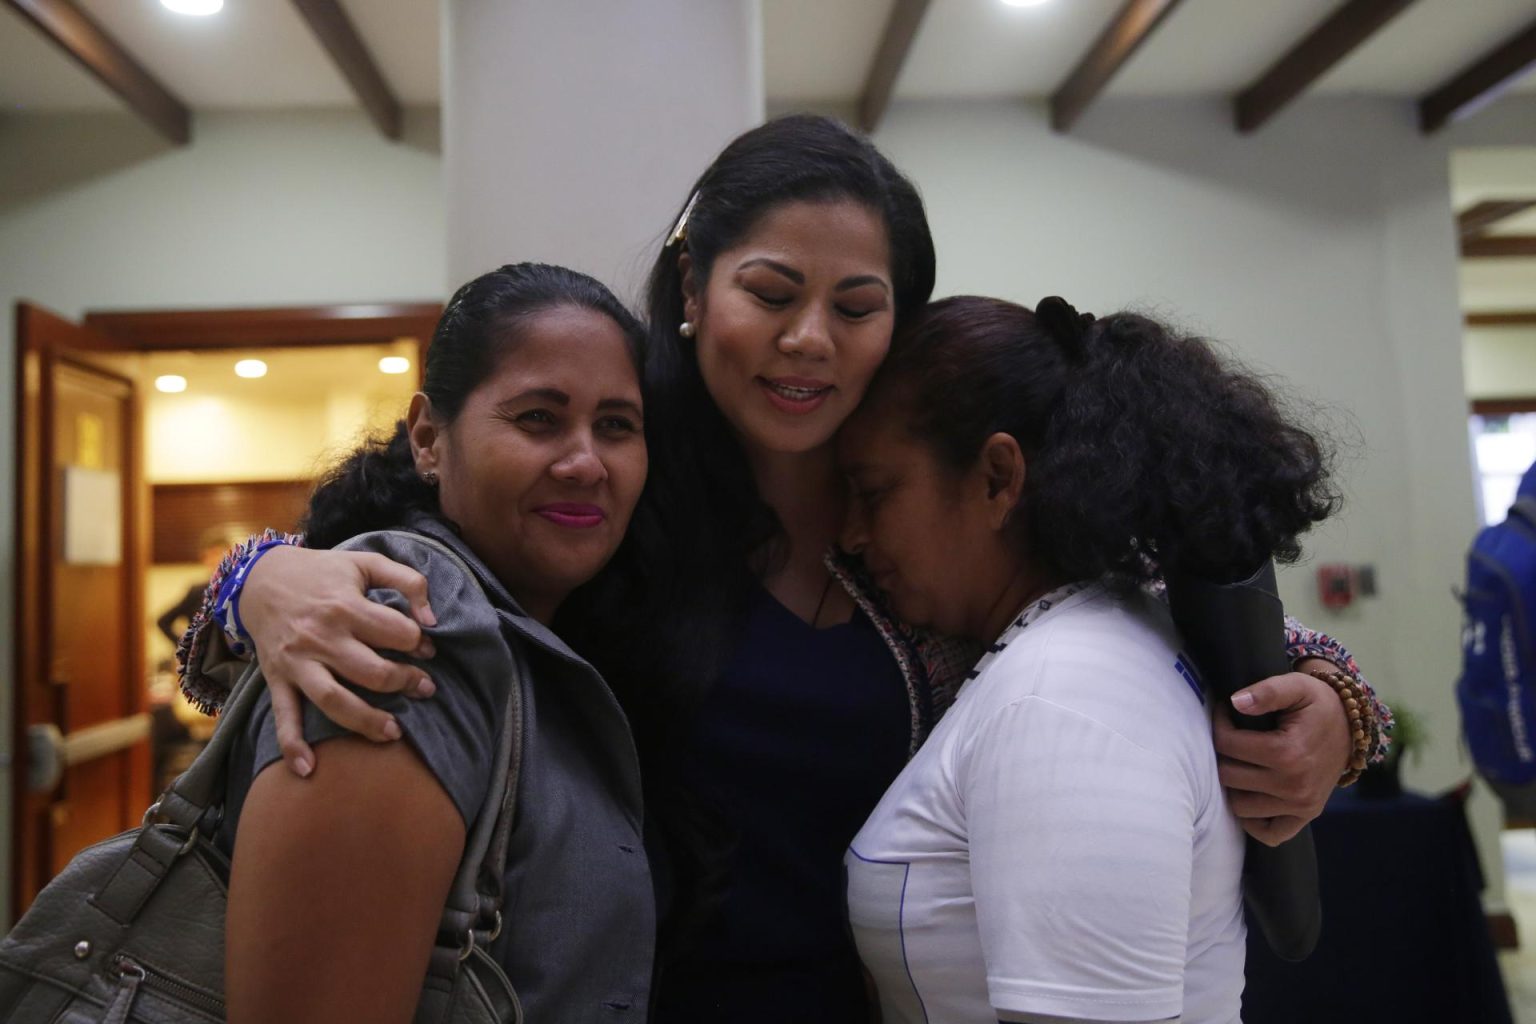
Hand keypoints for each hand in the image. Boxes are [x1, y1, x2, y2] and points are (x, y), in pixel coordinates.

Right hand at [240, 545, 437, 777]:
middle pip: (371, 671)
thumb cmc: (323, 571)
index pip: (396, 632)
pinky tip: (308, 770)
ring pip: (333, 699)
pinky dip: (292, 745)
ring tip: (394, 733)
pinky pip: (283, 716)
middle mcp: (320, 636)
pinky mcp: (278, 679)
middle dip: (404, 683)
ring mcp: (297, 661)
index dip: (418, 642)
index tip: (425, 648)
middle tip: (424, 688)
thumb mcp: (366, 561)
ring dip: (365, 721)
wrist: (260, 579)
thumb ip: (408, 580)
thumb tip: (432, 619)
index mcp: (345, 605)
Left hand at [1214, 661, 1349, 845]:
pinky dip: (1253, 820)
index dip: (1220, 724)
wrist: (1352, 725)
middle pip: (1228, 776)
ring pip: (1239, 806)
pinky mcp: (1306, 816)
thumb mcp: (1296, 686)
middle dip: (1223, 754)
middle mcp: (1294, 786)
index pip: (1228, 745)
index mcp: (1288, 754)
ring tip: (1241, 762)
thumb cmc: (1318, 704)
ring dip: (1234, 785)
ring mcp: (1301, 805)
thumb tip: (1236, 703)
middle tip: (1232, 737)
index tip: (1226, 711)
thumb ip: (1267, 691)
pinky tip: (1251, 794)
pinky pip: (1269, 834)